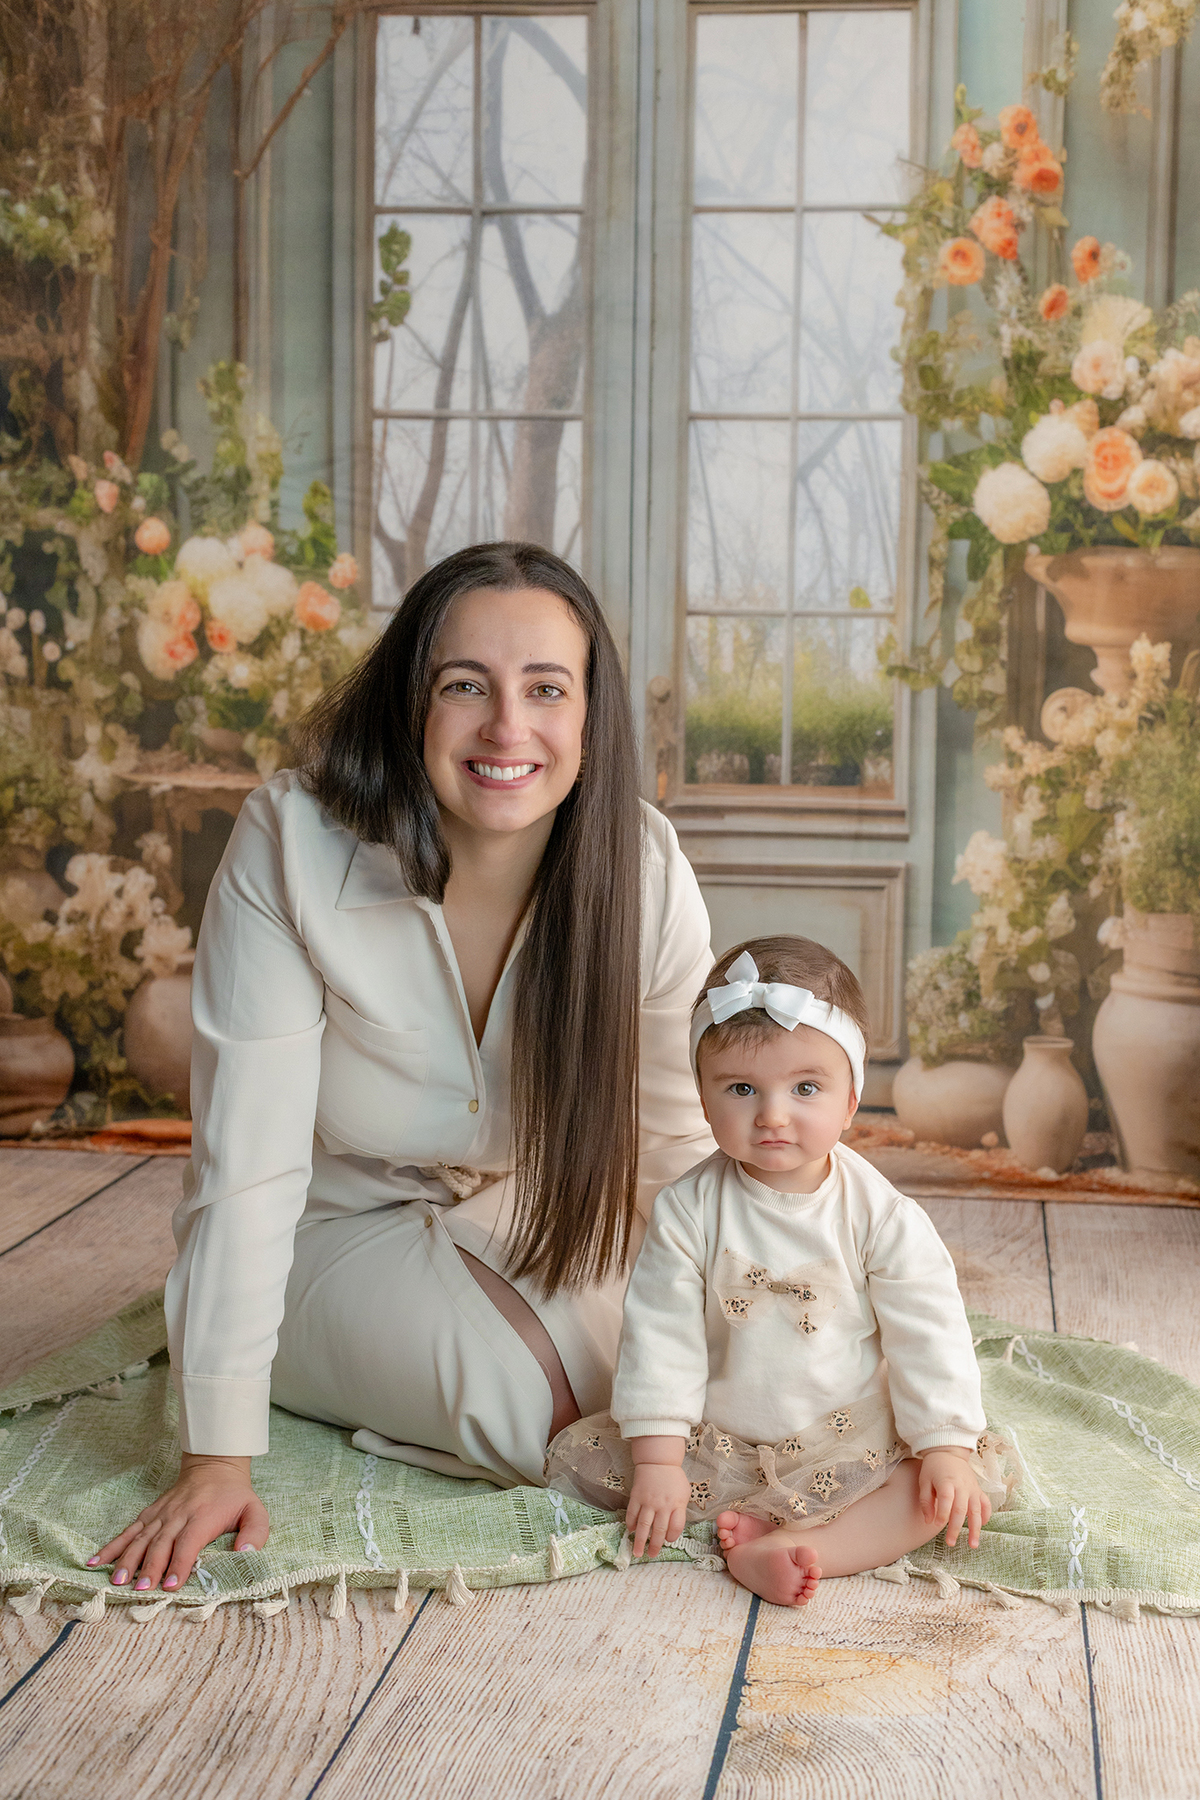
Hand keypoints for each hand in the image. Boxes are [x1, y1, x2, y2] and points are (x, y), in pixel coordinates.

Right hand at [88, 1454, 268, 1591]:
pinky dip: (111, 1547)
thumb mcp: (255, 1510)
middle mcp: (178, 1515)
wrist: (214, 1464)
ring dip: (127, 1560)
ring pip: (140, 1539)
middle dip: (150, 1568)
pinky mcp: (150, 1514)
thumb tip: (246, 1554)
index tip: (170, 1585)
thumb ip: (255, 1532)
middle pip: (161, 1544)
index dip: (179, 1563)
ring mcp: (161, 1514)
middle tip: (141, 1590)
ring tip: (116, 1581)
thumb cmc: (235, 1495)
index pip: (188, 1542)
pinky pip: (129, 1531)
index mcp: (203, 1517)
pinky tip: (95, 1562)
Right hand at [626, 1442, 690, 1559]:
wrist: (658, 1461)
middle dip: (655, 1546)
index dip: (672, 1537)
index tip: (668, 1540)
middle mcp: (663, 1505)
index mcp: (677, 1505)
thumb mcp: (684, 1493)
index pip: (676, 1527)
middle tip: (651, 1555)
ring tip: (637, 1552)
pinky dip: (631, 1524)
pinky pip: (632, 1514)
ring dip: (640, 1541)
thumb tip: (674, 1528)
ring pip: (644, 1526)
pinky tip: (631, 1531)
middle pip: (659, 1530)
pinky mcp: (636, 1497)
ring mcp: (648, 1501)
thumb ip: (680, 1510)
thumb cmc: (674, 1478)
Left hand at [918, 1447, 990, 1548]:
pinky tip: (982, 1525)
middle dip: (956, 1528)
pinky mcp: (978, 1490)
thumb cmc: (933, 1468)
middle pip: (961, 1509)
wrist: (948, 1452)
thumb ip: (925, 1501)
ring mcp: (972, 1488)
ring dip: (975, 1529)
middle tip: (950, 1543)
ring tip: (973, 1545)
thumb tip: (929, 1521)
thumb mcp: (924, 1481)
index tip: (937, 1526)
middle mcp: (962, 1486)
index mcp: (946, 1481)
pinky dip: (986, 1515)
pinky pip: (985, 1504)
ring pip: (976, 1511)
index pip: (946, 1500)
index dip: (942, 1514)